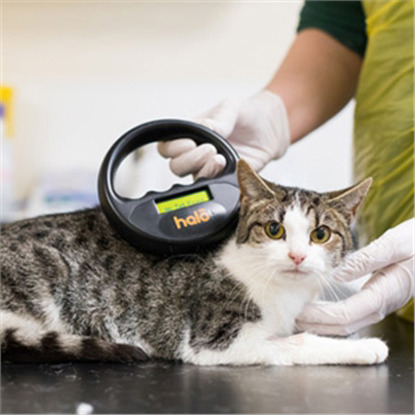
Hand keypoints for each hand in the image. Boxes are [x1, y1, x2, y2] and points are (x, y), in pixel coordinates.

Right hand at [157, 91, 290, 177]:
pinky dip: (215, 177)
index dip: (173, 148)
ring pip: (191, 178)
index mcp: (190, 134)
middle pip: (176, 166)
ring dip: (203, 169)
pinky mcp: (224, 179)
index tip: (190, 141)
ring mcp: (208, 168)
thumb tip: (203, 129)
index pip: (167, 147)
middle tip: (209, 148)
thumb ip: (217, 119)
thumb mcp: (231, 108)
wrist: (272, 129)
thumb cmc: (248, 114)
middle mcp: (195, 153)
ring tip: (219, 157)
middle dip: (189, 159)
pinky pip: (212, 185)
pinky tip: (226, 165)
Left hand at [296, 218, 414, 335]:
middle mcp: (383, 304)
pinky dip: (331, 315)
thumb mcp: (395, 244)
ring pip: (348, 323)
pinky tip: (318, 308)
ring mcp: (381, 304)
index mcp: (386, 293)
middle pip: (344, 325)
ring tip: (299, 315)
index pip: (347, 313)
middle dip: (316, 325)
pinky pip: (352, 314)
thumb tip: (338, 275)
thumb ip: (366, 260)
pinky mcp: (379, 299)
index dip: (320, 315)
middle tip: (291, 318)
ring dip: (322, 322)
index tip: (299, 312)